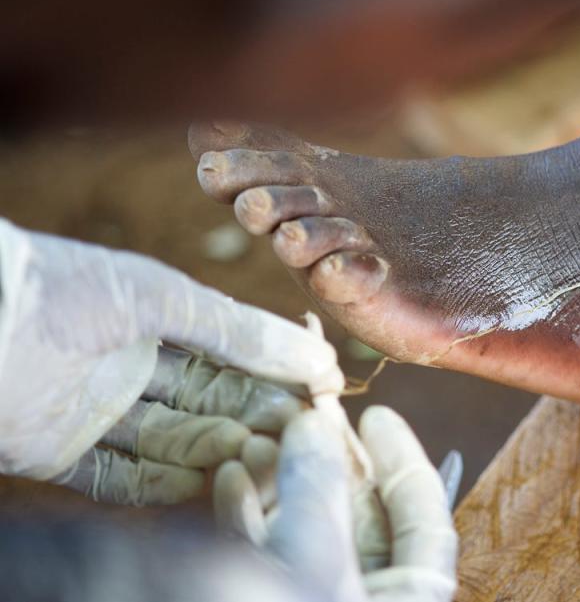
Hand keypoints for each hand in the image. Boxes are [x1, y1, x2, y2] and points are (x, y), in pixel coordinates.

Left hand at [0, 219, 343, 504]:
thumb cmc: (67, 288)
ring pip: (174, 442)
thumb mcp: (163, 297)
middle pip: (209, 402)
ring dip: (216, 451)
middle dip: (255, 415)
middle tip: (299, 433)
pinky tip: (202, 485)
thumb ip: (238, 329)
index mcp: (156, 318)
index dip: (278, 371)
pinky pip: (121, 479)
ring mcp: (96, 411)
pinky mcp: (59, 453)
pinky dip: (161, 486)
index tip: (326, 389)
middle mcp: (131, 366)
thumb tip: (318, 354)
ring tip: (256, 455)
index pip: (233, 354)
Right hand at [214, 406, 458, 601]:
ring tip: (257, 440)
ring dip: (283, 483)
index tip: (375, 416)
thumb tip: (317, 426)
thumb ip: (321, 490)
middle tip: (302, 417)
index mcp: (404, 601)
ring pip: (309, 533)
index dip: (404, 461)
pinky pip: (267, 557)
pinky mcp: (264, 598)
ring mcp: (311, 601)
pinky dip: (250, 516)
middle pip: (362, 518)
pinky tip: (229, 480)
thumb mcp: (312, 562)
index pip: (425, 520)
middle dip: (330, 465)